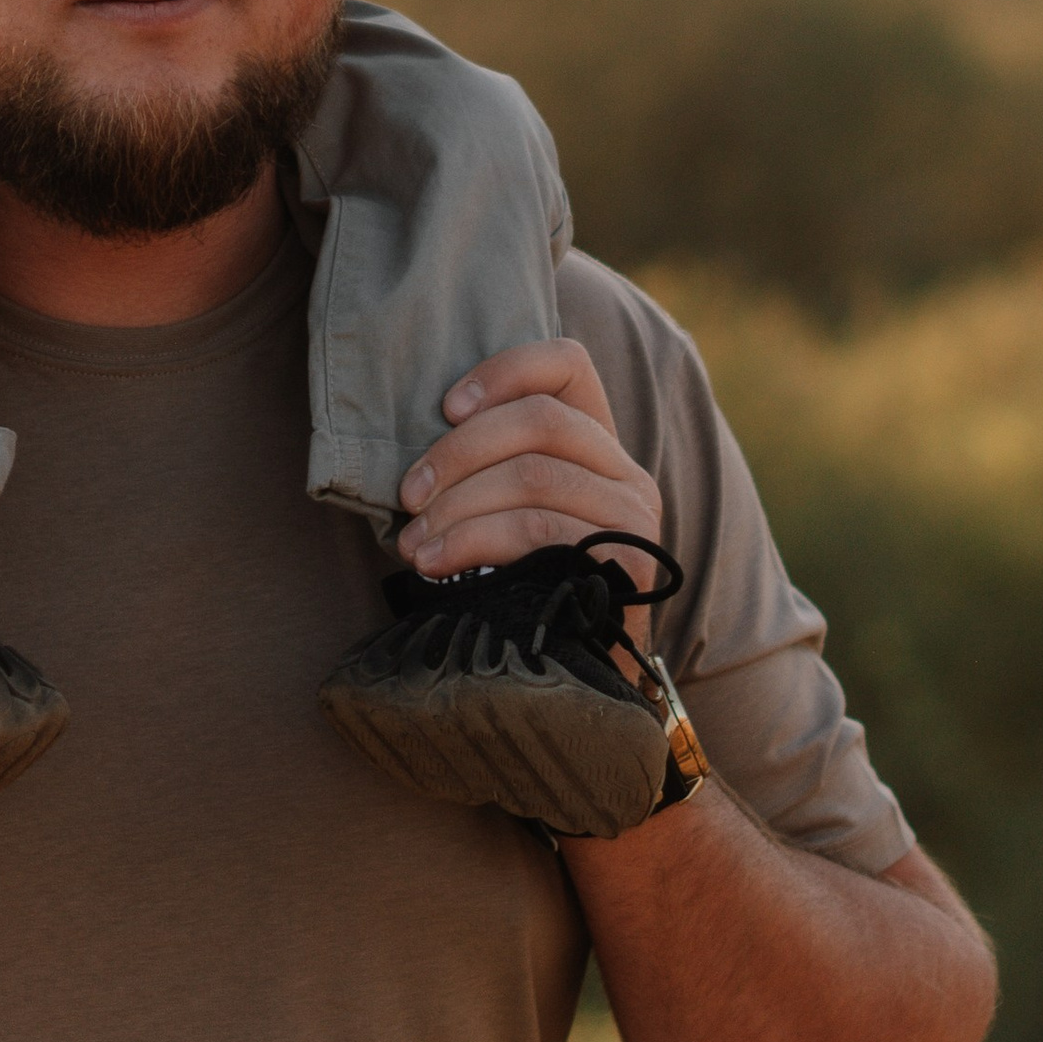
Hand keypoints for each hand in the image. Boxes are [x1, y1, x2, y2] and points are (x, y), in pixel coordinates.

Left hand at [395, 340, 664, 596]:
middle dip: (457, 452)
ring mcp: (633, 516)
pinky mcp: (628, 561)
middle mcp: (626, 472)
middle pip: (539, 421)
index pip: (568, 364)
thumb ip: (491, 468)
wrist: (579, 677)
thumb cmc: (526, 584)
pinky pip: (539, 529)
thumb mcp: (510, 513)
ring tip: (412, 543)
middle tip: (408, 494)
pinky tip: (434, 563)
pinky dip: (473, 540)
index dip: (505, 369)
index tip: (447, 406)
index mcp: (597, 443)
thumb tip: (418, 459)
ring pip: (533, 476)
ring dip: (456, 507)